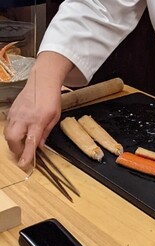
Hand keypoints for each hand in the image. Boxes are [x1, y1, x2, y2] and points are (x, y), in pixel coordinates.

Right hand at [3, 51, 72, 168]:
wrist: (42, 81)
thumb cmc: (51, 99)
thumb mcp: (55, 117)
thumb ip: (46, 133)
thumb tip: (39, 147)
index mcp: (38, 120)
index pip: (30, 141)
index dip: (26, 154)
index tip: (24, 164)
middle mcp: (24, 117)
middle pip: (12, 138)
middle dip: (15, 150)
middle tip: (22, 154)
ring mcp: (16, 114)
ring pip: (7, 133)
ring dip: (13, 142)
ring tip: (21, 144)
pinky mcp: (11, 111)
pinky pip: (8, 126)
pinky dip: (12, 133)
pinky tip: (19, 133)